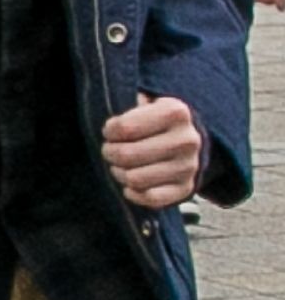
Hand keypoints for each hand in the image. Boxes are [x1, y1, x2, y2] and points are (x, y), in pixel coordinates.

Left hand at [103, 95, 203, 209]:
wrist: (187, 141)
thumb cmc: (154, 120)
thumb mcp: (144, 103)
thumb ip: (125, 101)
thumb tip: (110, 122)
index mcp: (176, 112)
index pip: (124, 127)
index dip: (109, 131)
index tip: (110, 131)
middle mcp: (187, 140)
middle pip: (127, 155)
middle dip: (110, 153)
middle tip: (110, 150)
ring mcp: (189, 166)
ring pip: (135, 178)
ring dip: (119, 173)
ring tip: (119, 165)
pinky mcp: (187, 188)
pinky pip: (150, 198)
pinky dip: (133, 193)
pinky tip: (130, 184)